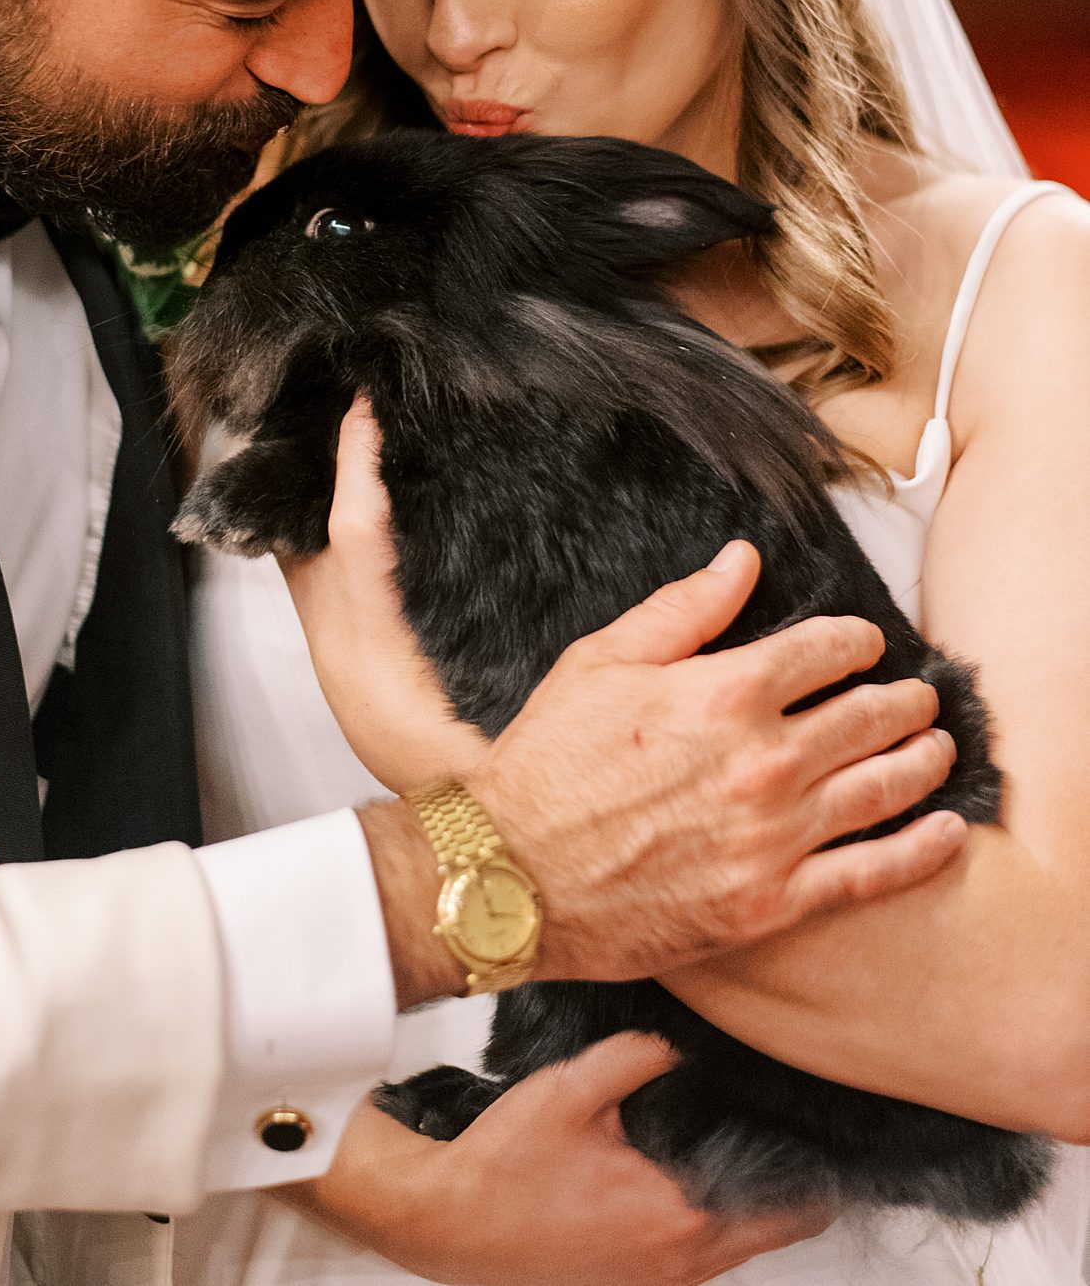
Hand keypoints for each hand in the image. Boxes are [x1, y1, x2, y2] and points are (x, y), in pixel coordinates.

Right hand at [292, 1036, 832, 1285]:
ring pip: (727, 1243)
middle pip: (767, 1232)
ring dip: (734, 1200)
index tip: (825, 1135)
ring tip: (722, 1139)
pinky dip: (696, 1216)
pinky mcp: (625, 1282)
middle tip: (776, 1123)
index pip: (790, 1214)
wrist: (443, 1222)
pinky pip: (688, 1251)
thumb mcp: (571, 1090)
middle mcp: (675, 1266)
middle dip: (778, 1182)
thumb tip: (683, 1041)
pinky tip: (669, 1171)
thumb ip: (639, 1057)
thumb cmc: (499, 1169)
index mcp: (677, 1222)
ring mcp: (651, 1282)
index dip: (815, 1173)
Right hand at [293, 402, 966, 988]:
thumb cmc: (548, 764)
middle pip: (867, 718)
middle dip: (904, 700)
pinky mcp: (772, 902)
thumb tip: (742, 559)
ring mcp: (773, 837)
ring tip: (940, 748)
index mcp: (723, 692)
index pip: (824, 651)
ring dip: (923, 761)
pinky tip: (947, 834)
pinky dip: (919, 851)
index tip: (866, 644)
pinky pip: (870, 873)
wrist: (513, 877)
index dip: (856, 641)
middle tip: (920, 697)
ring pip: (881, 789)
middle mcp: (762, 762)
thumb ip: (684, 609)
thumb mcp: (602, 662)